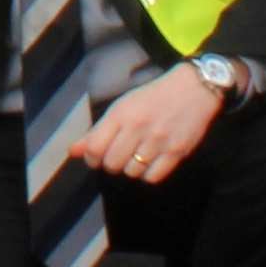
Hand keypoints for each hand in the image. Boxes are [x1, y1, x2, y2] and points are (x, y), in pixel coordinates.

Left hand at [82, 67, 224, 185]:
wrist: (193, 89)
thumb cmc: (152, 98)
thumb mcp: (121, 107)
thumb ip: (96, 131)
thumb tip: (72, 152)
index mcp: (122, 114)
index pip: (94, 148)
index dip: (91, 158)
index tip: (97, 156)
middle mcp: (139, 128)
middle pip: (112, 164)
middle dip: (111, 164)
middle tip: (118, 155)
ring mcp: (159, 141)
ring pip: (132, 172)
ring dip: (131, 168)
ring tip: (137, 155)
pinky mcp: (177, 152)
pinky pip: (153, 177)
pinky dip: (148, 174)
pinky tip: (151, 161)